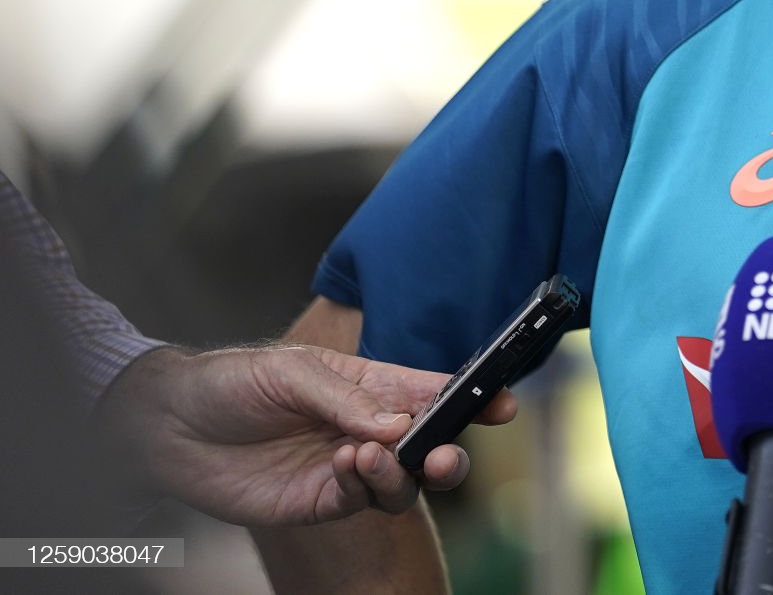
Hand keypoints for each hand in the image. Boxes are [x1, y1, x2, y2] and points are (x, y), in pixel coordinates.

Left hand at [101, 344, 515, 526]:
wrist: (168, 426)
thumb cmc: (232, 383)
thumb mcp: (291, 373)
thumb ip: (348, 399)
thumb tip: (400, 424)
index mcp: (372, 385)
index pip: (432, 392)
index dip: (472, 399)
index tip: (501, 406)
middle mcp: (368, 428)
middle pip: (430, 445)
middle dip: (449, 451)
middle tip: (443, 455)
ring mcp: (347, 468)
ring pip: (404, 481)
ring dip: (403, 471)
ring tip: (371, 455)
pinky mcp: (319, 502)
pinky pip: (361, 501)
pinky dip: (365, 485)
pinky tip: (346, 464)